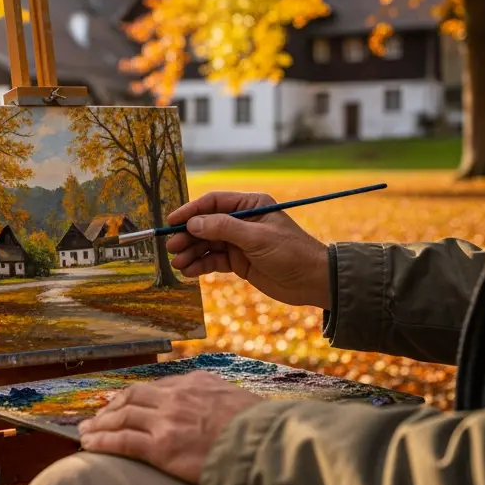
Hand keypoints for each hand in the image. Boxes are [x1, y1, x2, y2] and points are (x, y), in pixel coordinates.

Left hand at [78, 372, 263, 484]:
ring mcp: (167, 420)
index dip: (138, 396)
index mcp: (197, 382)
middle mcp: (177, 396)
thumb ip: (220, 399)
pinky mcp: (161, 446)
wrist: (264, 446)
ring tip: (85, 431)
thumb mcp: (240, 400)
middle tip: (98, 415)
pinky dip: (102, 442)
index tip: (127, 402)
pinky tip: (89, 445)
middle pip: (134, 396)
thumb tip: (217, 405)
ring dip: (100, 424)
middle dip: (112, 406)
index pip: (159, 386)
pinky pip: (122, 441)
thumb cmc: (261, 429)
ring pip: (122, 417)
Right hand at [164, 191, 331, 309]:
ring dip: (191, 252)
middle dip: (188, 235)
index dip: (191, 211)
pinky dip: (200, 265)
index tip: (172, 223)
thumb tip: (193, 223)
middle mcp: (242, 220)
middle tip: (171, 247)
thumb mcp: (257, 238)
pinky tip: (189, 271)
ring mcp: (239, 242)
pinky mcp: (239, 261)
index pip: (213, 203)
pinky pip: (214, 260)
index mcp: (250, 205)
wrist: (313, 281)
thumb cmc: (291, 252)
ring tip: (178, 263)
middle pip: (206, 224)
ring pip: (207, 243)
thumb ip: (224, 228)